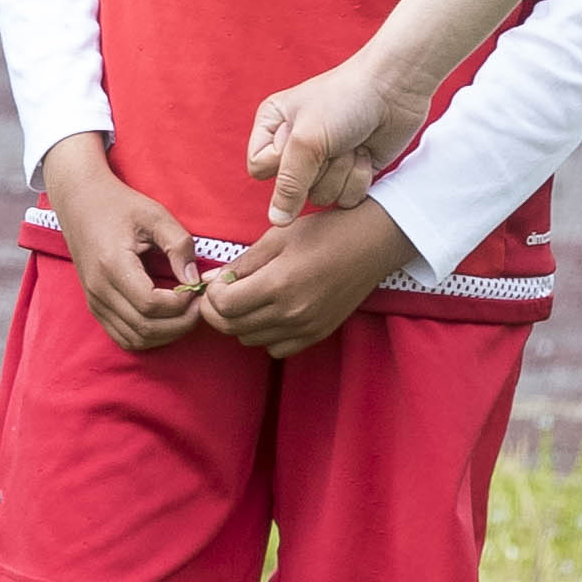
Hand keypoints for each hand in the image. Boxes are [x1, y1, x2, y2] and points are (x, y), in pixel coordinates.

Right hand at [35, 133, 208, 352]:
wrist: (79, 202)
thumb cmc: (118, 205)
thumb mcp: (155, 215)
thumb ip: (179, 245)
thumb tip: (194, 279)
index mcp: (112, 264)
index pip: (151, 304)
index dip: (181, 304)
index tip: (196, 289)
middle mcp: (99, 289)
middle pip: (145, 328)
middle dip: (180, 323)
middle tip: (200, 306)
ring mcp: (94, 301)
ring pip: (135, 339)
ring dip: (166, 334)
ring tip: (185, 313)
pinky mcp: (95, 306)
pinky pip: (123, 337)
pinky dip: (149, 337)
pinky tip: (165, 319)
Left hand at [198, 199, 419, 358]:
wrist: (372, 243)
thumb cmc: (324, 232)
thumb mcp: (277, 237)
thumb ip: (241, 263)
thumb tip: (210, 281)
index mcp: (278, 284)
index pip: (223, 306)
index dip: (211, 294)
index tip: (219, 280)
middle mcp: (291, 312)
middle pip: (232, 328)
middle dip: (218, 310)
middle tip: (224, 291)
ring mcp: (306, 327)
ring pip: (250, 341)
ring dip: (241, 323)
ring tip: (250, 299)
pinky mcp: (318, 334)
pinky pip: (277, 349)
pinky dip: (266, 336)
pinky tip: (271, 314)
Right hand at [248, 55, 424, 223]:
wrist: (394, 89)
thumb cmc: (344, 100)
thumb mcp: (306, 139)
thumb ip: (288, 184)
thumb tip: (276, 221)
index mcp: (273, 126)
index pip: (259, 169)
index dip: (281, 162)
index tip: (302, 140)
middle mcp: (295, 146)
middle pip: (293, 189)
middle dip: (319, 167)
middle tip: (333, 139)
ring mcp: (325, 162)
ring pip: (322, 197)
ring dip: (341, 171)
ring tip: (351, 143)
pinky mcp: (351, 172)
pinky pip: (346, 199)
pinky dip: (359, 177)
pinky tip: (365, 152)